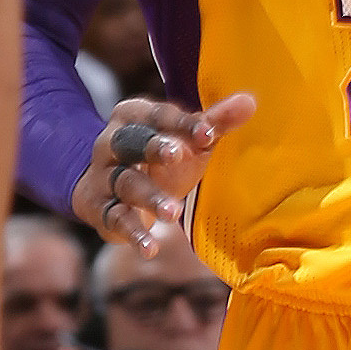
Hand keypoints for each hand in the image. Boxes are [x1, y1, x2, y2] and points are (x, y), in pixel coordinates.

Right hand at [70, 92, 254, 255]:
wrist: (107, 185)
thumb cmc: (159, 157)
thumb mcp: (185, 138)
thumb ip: (214, 123)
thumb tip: (249, 102)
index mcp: (133, 116)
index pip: (159, 116)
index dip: (183, 124)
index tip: (208, 134)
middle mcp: (111, 143)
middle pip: (130, 142)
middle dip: (153, 148)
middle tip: (178, 155)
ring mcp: (104, 177)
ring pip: (126, 183)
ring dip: (149, 197)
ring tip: (175, 212)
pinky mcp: (101, 209)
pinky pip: (115, 219)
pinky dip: (133, 234)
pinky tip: (150, 248)